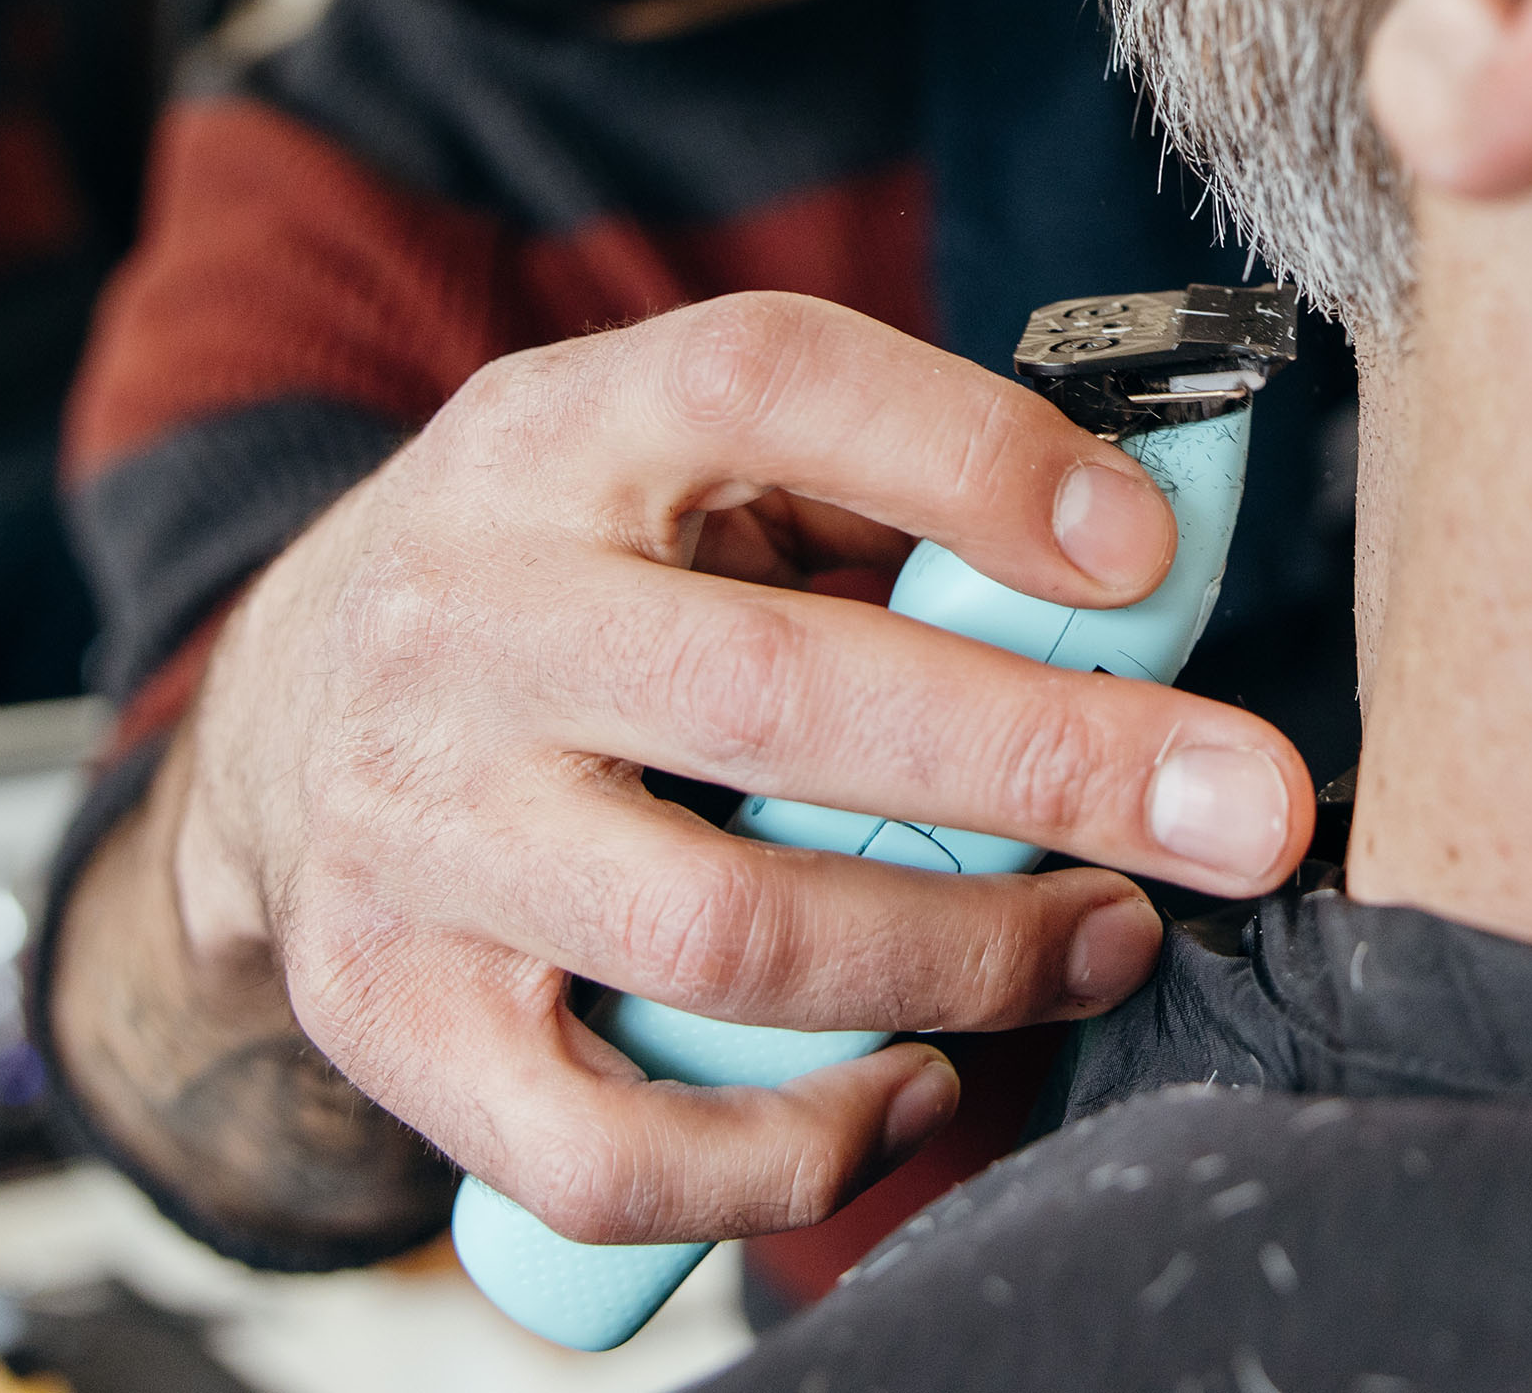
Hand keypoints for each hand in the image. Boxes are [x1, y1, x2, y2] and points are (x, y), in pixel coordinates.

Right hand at [96, 295, 1314, 1248]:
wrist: (289, 707)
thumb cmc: (562, 574)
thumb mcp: (673, 469)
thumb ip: (865, 501)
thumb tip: (1133, 574)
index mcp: (557, 433)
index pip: (763, 384)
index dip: (967, 456)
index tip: (1143, 554)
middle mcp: (469, 616)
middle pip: (774, 690)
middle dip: (1048, 760)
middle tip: (1242, 813)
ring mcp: (414, 825)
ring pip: (721, 932)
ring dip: (963, 956)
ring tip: (1108, 937)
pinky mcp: (390, 1007)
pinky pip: (606, 1146)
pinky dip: (796, 1147)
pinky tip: (914, 1084)